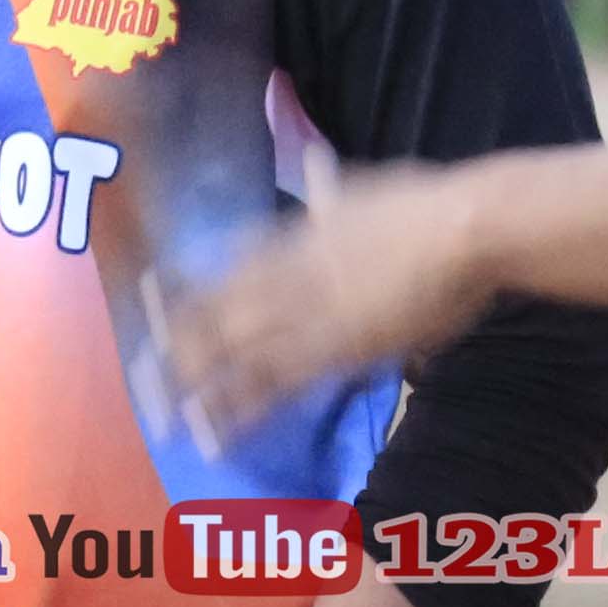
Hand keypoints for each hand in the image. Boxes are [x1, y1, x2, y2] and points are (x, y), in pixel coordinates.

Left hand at [162, 168, 491, 439]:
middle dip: (177, 349)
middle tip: (142, 378)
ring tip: (162, 416)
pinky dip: (240, 412)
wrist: (464, 229)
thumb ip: (330, 190)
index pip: (222, 268)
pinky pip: (275, 387)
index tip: (148, 301)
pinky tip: (215, 435)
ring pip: (233, 355)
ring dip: (195, 387)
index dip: (184, 288)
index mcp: (291, 235)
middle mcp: (285, 274)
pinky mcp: (334, 351)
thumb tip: (316, 171)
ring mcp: (306, 314)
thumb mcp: (361, 187)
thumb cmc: (426, 205)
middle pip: (215, 315)